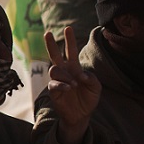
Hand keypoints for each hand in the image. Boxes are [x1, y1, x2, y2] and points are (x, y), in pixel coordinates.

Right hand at [44, 26, 99, 143]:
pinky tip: (69, 88)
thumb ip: (91, 78)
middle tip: (47, 33)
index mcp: (74, 67)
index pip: (71, 51)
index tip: (68, 28)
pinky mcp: (53, 91)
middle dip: (51, 44)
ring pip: (54, 69)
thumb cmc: (89, 99)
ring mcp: (57, 81)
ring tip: (74, 85)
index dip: (69, 40)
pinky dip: (62, 85)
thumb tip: (80, 74)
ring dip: (65, 75)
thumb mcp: (96, 87)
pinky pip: (53, 84)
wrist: (82, 115)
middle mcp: (64, 72)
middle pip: (55, 55)